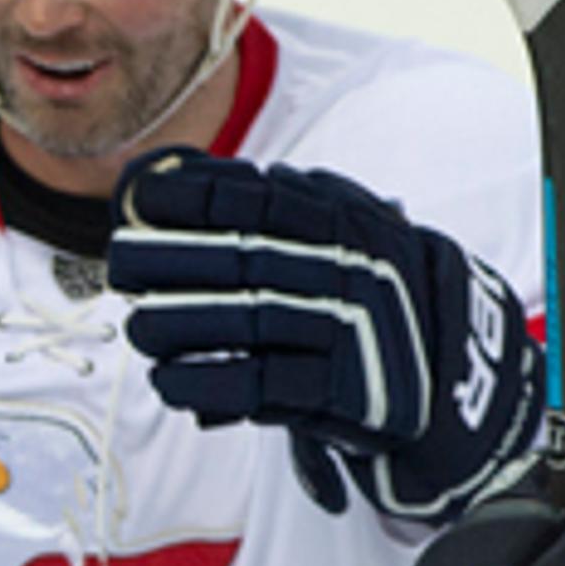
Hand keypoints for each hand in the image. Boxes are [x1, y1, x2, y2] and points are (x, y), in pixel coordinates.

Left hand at [113, 149, 541, 522]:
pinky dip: (202, 384)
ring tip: (138, 327)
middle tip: (120, 265)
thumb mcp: (327, 226)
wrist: (444, 368)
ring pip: (242, 322)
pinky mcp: (341, 392)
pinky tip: (169, 378)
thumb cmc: (354, 289)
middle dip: (168, 260)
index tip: (136, 200)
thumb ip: (255, 200)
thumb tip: (154, 172)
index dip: (190, 196)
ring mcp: (345, 329)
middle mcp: (345, 267)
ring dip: (174, 325)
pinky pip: (257, 387)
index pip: (254, 199)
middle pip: (239, 258)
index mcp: (340, 218)